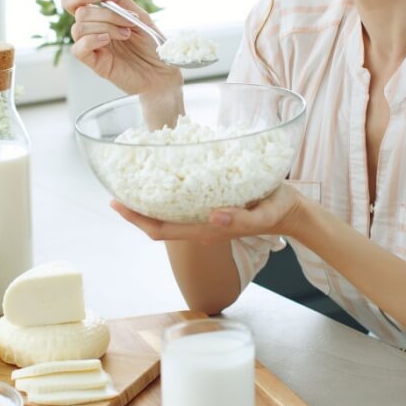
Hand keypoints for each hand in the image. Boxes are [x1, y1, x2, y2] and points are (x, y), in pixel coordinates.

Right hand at [63, 0, 181, 94]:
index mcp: (100, 16)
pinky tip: (108, 40)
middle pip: (79, 11)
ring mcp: (93, 46)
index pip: (75, 0)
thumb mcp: (139, 14)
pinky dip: (92, 40)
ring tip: (126, 34)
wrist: (164, 71)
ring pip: (79, 28)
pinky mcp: (95, 63)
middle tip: (128, 20)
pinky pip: (78, 49)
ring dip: (106, 26)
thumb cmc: (152, 44)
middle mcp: (93, 30)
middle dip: (105, 12)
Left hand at [110, 183, 308, 244]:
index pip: (162, 230)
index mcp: (207, 230)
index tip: (116, 204)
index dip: (136, 219)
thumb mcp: (264, 215)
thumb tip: (212, 216)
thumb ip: (240, 219)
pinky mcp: (209, 203)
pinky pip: (180, 201)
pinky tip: (159, 174)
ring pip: (166, 212)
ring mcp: (203, 216)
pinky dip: (164, 191)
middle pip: (157, 223)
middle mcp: (200, 225)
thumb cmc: (277, 211)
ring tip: (130, 179)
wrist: (290, 210)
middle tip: (115, 187)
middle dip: (134, 209)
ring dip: (146, 200)